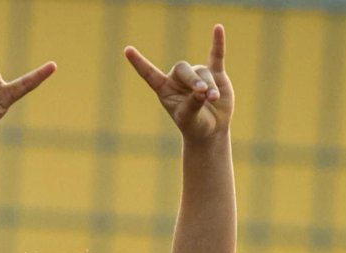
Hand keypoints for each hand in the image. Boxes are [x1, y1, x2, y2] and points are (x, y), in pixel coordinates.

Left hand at [125, 24, 232, 141]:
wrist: (211, 129)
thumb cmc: (194, 125)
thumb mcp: (189, 119)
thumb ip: (192, 105)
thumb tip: (202, 91)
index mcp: (164, 89)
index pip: (149, 74)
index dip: (139, 63)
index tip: (127, 50)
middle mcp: (178, 79)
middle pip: (183, 69)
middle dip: (193, 80)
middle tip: (202, 92)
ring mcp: (197, 74)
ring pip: (202, 72)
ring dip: (210, 86)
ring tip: (214, 99)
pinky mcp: (215, 73)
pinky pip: (216, 55)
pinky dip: (218, 42)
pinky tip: (218, 28)